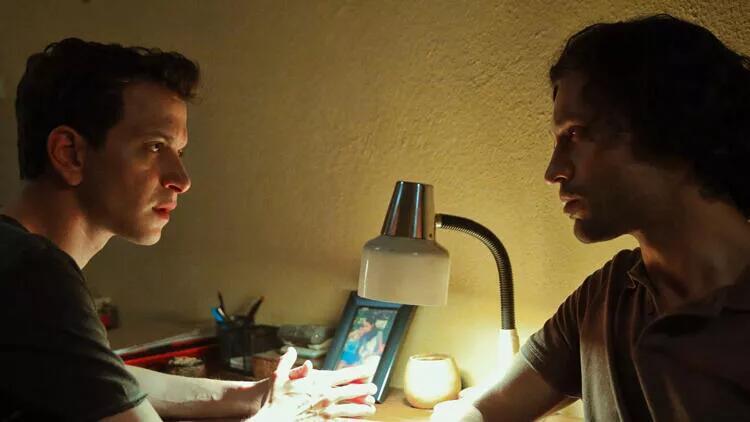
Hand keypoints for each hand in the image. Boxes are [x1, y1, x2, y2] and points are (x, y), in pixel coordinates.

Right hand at [252, 347, 376, 420]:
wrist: (273, 420)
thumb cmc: (275, 398)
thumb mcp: (278, 376)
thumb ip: (287, 362)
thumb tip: (290, 350)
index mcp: (319, 382)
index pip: (346, 375)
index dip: (360, 372)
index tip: (370, 370)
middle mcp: (327, 396)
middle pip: (353, 392)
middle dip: (365, 390)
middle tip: (374, 389)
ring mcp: (327, 412)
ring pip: (352, 410)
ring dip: (363, 409)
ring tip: (371, 409)